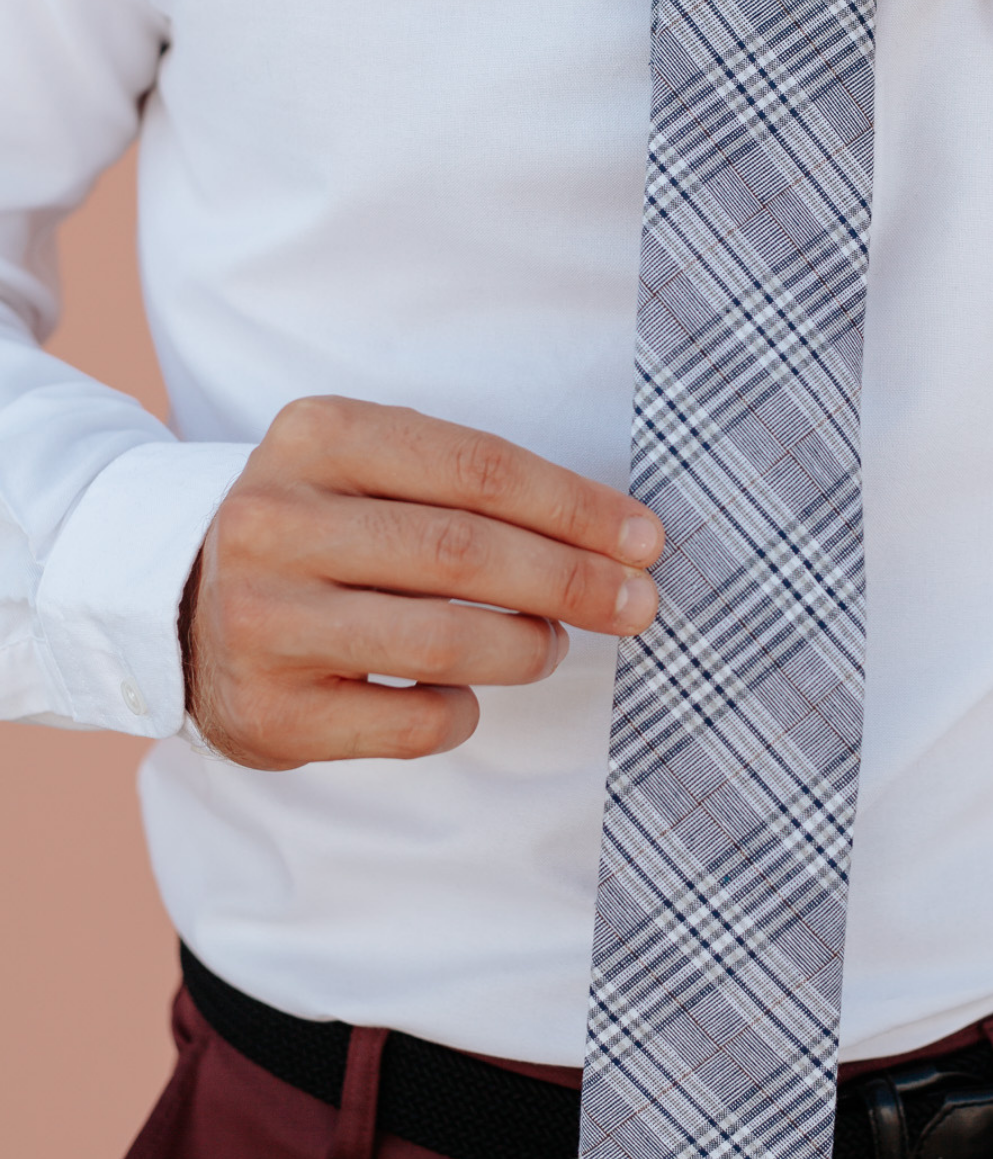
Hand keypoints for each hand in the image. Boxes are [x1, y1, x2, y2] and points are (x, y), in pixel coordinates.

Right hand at [183, 396, 663, 770]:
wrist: (180, 603)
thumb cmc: (323, 527)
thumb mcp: (371, 467)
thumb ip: (473, 487)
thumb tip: (618, 540)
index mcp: (316, 435)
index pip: (476, 467)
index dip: (577, 507)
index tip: (645, 540)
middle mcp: (276, 521)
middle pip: (464, 552)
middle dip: (573, 581)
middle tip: (638, 605)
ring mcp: (263, 620)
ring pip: (445, 641)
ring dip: (528, 648)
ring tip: (550, 644)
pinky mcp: (268, 711)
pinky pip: (413, 722)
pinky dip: (464, 710)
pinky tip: (461, 693)